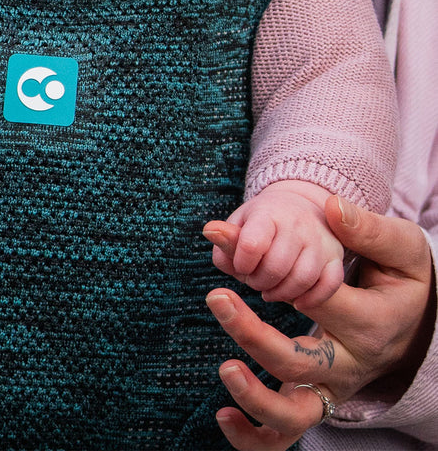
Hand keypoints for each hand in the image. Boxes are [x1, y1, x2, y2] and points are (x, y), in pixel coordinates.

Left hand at [205, 181, 344, 306]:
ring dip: (282, 293)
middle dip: (259, 281)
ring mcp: (320, 241)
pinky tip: (298, 302)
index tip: (240, 266)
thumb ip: (226, 238)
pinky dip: (312, 299)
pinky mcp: (336, 258)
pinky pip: (330, 285)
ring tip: (270, 291)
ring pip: (303, 278)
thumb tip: (211, 232)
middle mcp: (297, 224)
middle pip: (276, 266)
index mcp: (268, 212)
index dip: (241, 264)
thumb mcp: (240, 223)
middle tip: (254, 281)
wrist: (300, 207)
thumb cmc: (262, 222)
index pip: (251, 244)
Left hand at [205, 196, 435, 449]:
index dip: (266, 265)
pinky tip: (223, 418)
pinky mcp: (317, 399)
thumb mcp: (402, 249)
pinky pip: (286, 434)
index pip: (313, 296)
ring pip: (294, 414)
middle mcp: (349, 364)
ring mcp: (332, 388)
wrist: (419, 324)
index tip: (221, 236)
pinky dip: (255, 435)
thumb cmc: (404, 280)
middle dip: (253, 334)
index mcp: (369, 323)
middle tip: (216, 296)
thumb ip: (368, 229)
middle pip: (298, 363)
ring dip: (255, 397)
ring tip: (224, 368)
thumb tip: (332, 207)